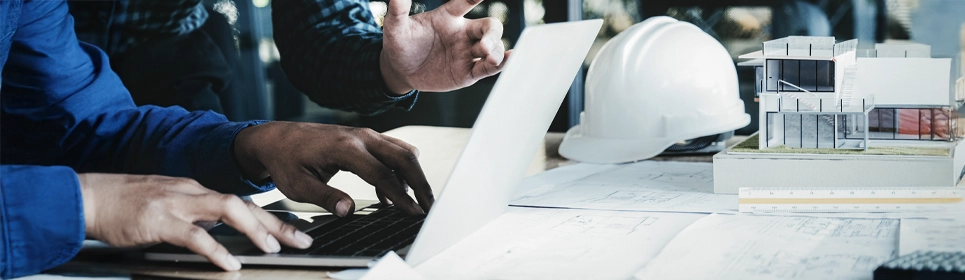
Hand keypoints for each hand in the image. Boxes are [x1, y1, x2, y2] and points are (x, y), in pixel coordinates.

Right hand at [78, 173, 312, 270]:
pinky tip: (229, 263)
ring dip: (254, 229)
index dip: (272, 218)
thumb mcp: (168, 205)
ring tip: (272, 248)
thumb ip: (195, 217)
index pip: (243, 202)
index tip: (295, 232)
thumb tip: (221, 232)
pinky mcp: (159, 220)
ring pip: (226, 208)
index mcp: (196, 190)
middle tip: (300, 241)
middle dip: (276, 223)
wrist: (89, 197)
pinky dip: (215, 249)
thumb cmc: (126, 204)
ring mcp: (176, 203)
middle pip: (244, 203)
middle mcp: (192, 192)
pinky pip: (194, 235)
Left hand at [233, 122, 433, 215]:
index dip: (402, 196)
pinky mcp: (365, 137)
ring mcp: (365, 134)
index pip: (383, 174)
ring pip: (402, 151)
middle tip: (429, 207)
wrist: (276, 138)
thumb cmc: (285, 161)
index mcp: (345, 147)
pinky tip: (390, 195)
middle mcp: (360, 136)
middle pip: (404, 157)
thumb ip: (324, 197)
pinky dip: (399, 170)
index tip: (415, 212)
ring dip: (413, 176)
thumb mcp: (298, 185)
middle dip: (420, 183)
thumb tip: (347, 211)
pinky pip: (392, 151)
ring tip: (416, 202)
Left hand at [380, 0, 510, 93]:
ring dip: (496, 51)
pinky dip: (501, 64)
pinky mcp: (467, 73)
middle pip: (489, 27)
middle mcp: (462, 33)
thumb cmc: (400, 44)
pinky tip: (508, 60)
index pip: (465, 3)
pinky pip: (488, 68)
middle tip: (484, 46)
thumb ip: (397, 11)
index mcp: (448, 17)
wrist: (399, 71)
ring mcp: (467, 53)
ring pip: (493, 47)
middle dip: (492, 34)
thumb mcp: (395, 28)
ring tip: (489, 57)